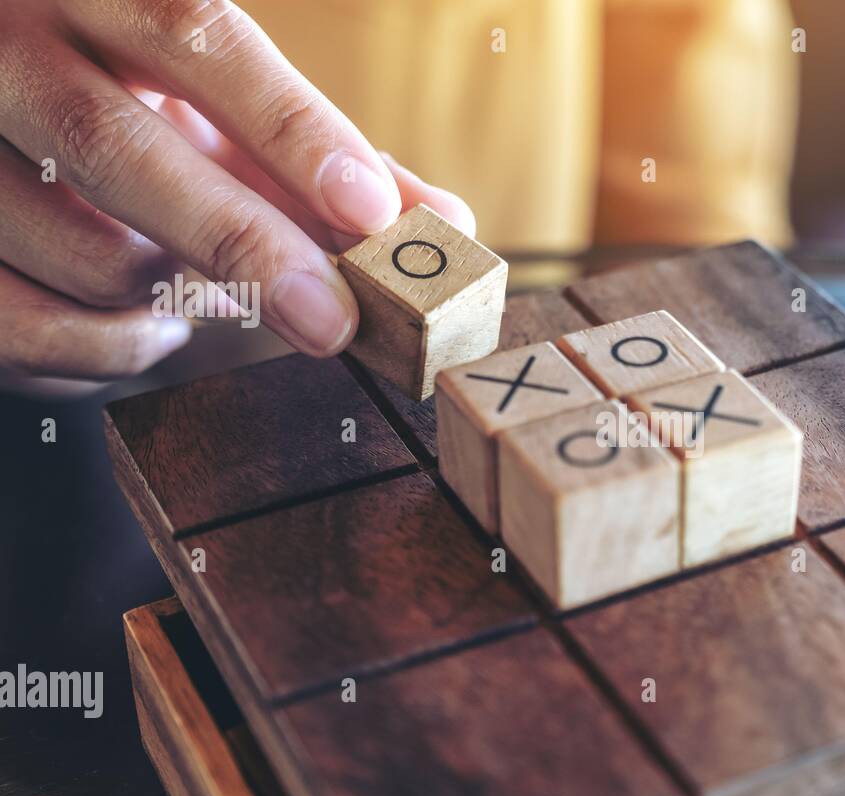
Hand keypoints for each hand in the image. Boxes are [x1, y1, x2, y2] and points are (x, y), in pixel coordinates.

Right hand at [0, 0, 473, 388]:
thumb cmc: (126, 103)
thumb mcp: (213, 107)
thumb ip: (316, 155)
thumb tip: (443, 222)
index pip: (191, 30)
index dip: (290, 127)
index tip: (370, 211)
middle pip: (115, 146)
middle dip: (244, 244)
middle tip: (334, 322)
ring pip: (79, 256)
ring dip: (173, 304)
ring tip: (199, 293)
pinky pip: (25, 331)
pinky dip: (108, 354)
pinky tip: (144, 329)